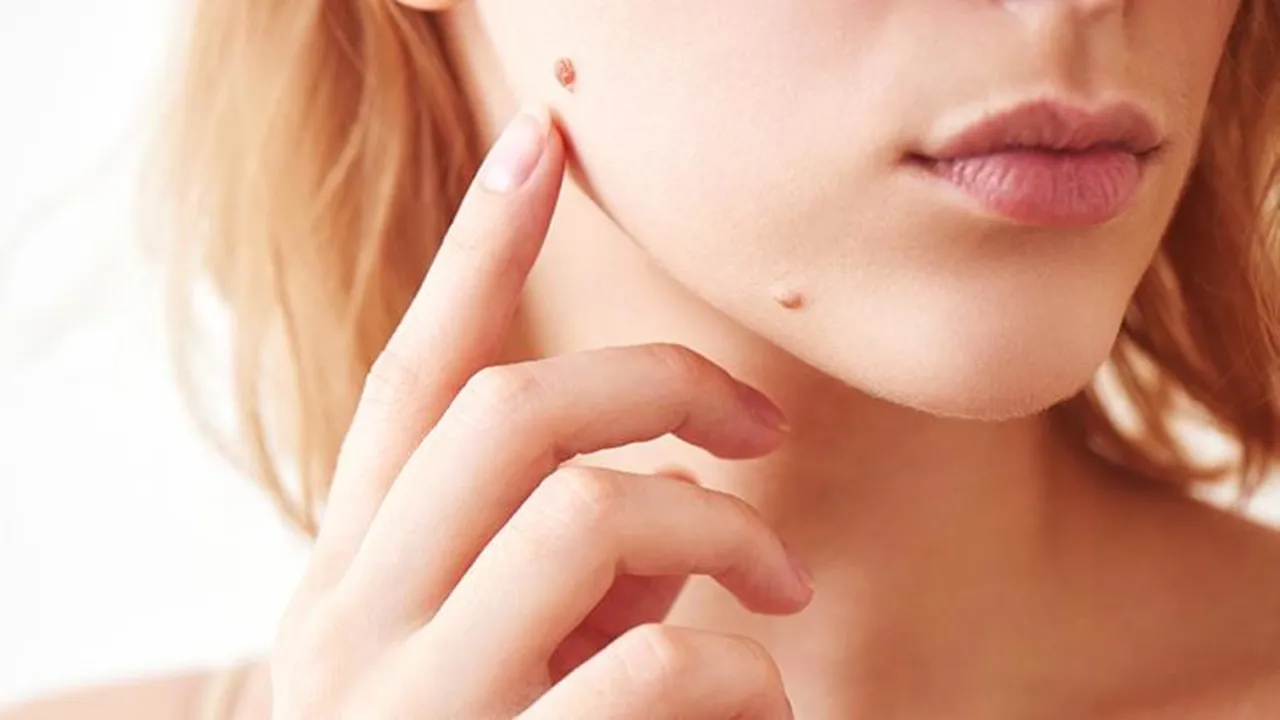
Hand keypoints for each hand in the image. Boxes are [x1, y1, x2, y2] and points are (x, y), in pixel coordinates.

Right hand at [270, 104, 811, 718]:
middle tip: (762, 425)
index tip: (545, 143)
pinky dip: (732, 665)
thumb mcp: (470, 658)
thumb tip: (672, 529)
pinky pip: (651, 667)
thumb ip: (538, 573)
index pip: (414, 372)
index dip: (477, 246)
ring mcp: (417, 698)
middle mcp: (359, 613)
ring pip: (588, 514)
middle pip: (515, 410)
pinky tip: (750, 692)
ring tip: (771, 589)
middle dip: (662, 383)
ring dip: (714, 529)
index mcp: (354, 564)